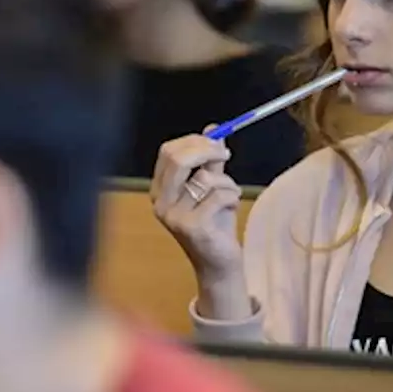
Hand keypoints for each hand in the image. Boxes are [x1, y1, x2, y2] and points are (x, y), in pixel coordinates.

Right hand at [152, 132, 251, 319]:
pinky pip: (217, 195)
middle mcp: (161, 202)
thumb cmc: (215, 224)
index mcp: (160, 189)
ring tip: (231, 193)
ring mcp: (174, 216)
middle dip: (207, 150)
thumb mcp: (212, 187)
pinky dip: (232, 195)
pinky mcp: (192, 227)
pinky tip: (232, 205)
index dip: (194, 142)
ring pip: (204, 178)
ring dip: (226, 181)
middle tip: (225, 155)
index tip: (216, 143)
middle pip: (178, 159)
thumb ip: (211, 160)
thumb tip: (214, 128)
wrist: (219, 263)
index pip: (168, 152)